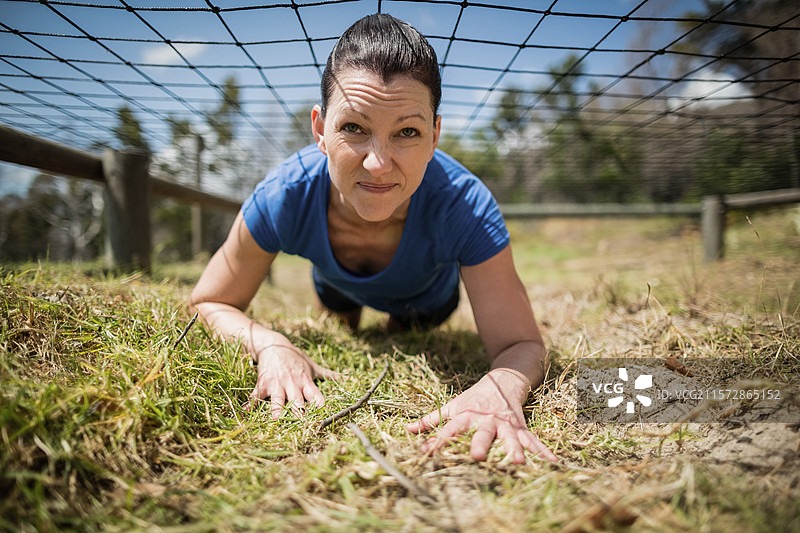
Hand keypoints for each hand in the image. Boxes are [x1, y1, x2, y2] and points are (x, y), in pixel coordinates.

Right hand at [246, 344, 338, 418]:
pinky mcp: (263, 383)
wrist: (275, 345)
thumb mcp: (313, 366)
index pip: (316, 396)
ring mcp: (277, 384)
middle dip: (299, 413)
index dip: (320, 407)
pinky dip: (251, 403)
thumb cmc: (296, 358)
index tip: (323, 418)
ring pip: (278, 399)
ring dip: (276, 409)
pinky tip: (246, 411)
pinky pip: (257, 395)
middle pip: (297, 402)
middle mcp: (293, 384)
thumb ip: (329, 374)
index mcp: (306, 382)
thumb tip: (346, 378)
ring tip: (276, 420)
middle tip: (302, 426)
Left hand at [406, 369, 556, 463]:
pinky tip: (552, 463)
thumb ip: (431, 420)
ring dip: (514, 450)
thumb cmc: (475, 397)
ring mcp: (506, 422)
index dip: (437, 439)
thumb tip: (406, 429)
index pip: (449, 429)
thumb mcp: (453, 406)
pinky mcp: (521, 425)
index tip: (426, 451)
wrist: (505, 378)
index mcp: (467, 415)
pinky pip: (532, 440)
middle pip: (482, 433)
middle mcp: (487, 420)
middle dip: (479, 444)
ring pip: (510, 437)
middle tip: (476, 456)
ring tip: (518, 463)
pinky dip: (542, 451)